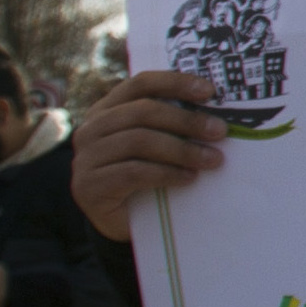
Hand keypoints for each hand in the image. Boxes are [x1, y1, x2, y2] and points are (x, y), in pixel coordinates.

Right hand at [70, 70, 230, 244]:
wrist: (124, 224)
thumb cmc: (148, 178)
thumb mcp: (159, 145)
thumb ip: (173, 125)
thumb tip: (216, 112)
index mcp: (107, 109)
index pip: (141, 84)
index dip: (175, 83)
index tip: (210, 91)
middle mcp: (91, 129)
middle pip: (142, 112)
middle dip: (186, 120)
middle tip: (219, 131)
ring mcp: (85, 158)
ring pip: (138, 141)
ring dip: (182, 150)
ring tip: (212, 159)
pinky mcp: (88, 186)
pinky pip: (133, 172)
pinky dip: (166, 173)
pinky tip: (189, 178)